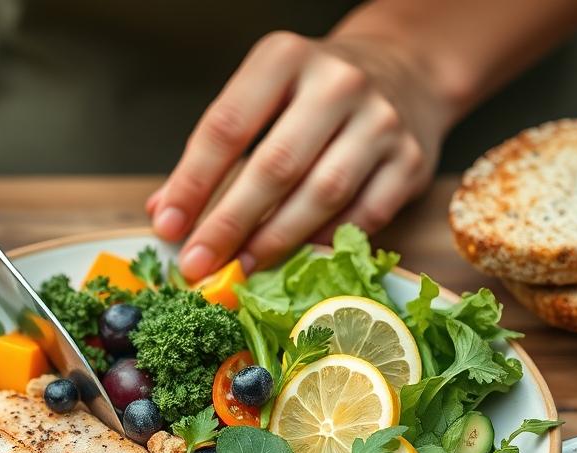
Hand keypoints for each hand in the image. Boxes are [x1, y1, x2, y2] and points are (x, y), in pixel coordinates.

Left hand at [150, 31, 452, 280]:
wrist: (404, 71)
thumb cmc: (314, 94)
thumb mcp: (261, 98)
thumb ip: (213, 152)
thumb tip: (165, 212)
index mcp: (285, 59)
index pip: (227, 127)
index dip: (192, 183)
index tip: (168, 226)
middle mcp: (337, 84)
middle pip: (275, 166)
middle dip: (230, 222)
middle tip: (198, 263)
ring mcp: (381, 122)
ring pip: (322, 194)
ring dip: (275, 240)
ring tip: (239, 269)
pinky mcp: (411, 161)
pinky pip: (363, 216)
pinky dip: (324, 243)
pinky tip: (294, 262)